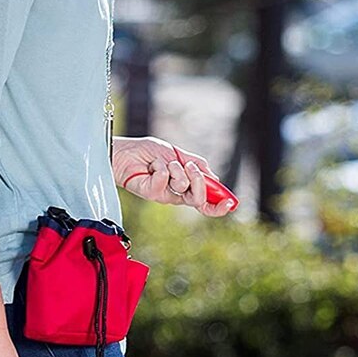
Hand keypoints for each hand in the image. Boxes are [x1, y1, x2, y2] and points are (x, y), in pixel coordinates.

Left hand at [113, 135, 235, 216]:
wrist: (126, 151)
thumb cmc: (149, 152)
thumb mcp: (179, 154)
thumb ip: (198, 165)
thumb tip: (214, 179)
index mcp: (187, 187)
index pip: (207, 202)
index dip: (220, 205)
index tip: (231, 202)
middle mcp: (177, 194)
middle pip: (199, 199)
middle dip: (198, 180)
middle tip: (189, 166)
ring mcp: (165, 195)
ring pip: (183, 186)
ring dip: (175, 167)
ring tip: (162, 161)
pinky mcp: (152, 193)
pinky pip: (165, 179)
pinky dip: (161, 166)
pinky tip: (152, 165)